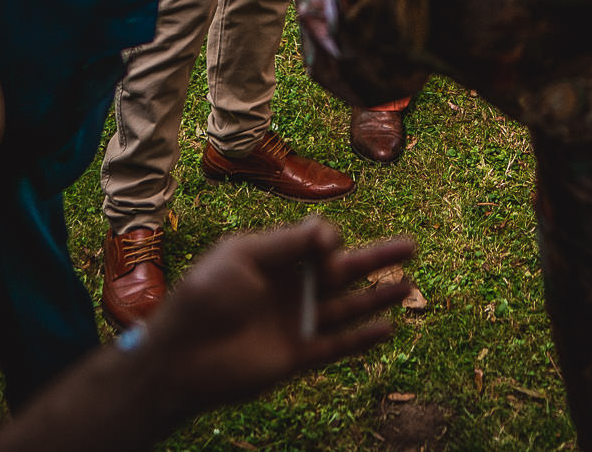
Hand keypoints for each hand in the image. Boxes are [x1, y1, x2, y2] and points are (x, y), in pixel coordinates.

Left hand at [133, 218, 414, 415]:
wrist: (180, 358)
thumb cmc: (202, 299)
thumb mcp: (240, 256)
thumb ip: (287, 242)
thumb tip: (330, 232)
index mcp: (272, 259)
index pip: (316, 241)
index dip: (328, 239)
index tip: (326, 246)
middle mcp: (289, 288)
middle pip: (342, 269)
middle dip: (377, 257)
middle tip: (411, 245)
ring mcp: (295, 322)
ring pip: (348, 306)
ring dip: (379, 296)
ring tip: (410, 283)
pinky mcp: (296, 356)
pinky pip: (337, 346)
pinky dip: (362, 338)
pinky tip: (387, 328)